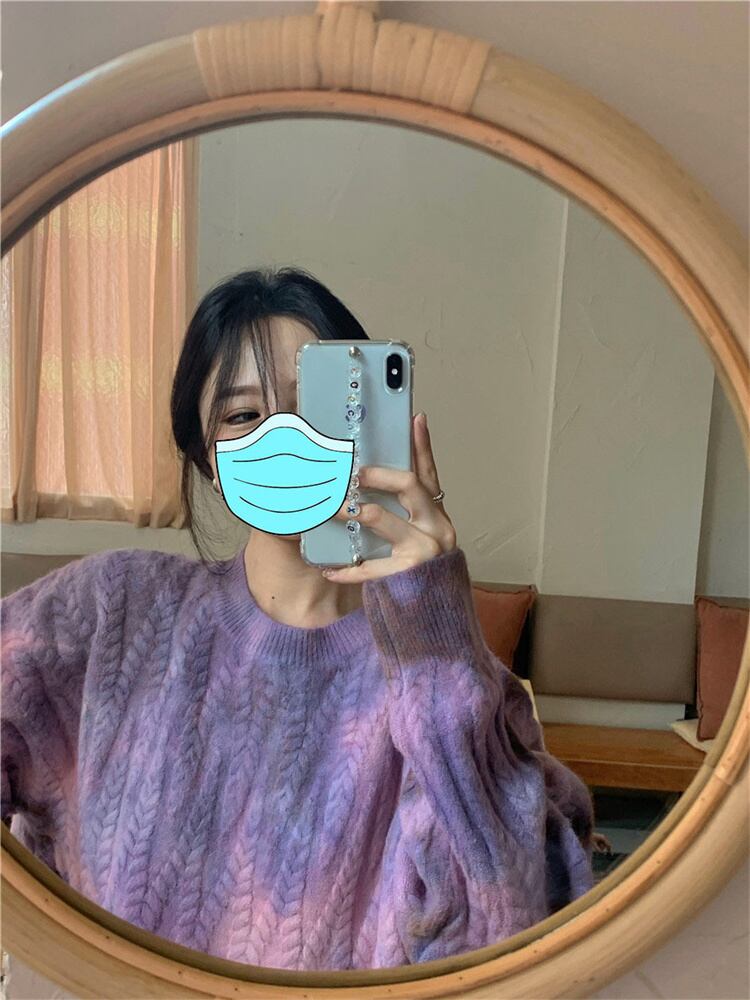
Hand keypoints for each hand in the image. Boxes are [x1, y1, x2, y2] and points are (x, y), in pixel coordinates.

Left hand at [322, 411, 456, 581]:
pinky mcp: (408, 575)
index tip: (413, 418)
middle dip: (376, 473)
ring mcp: (425, 551)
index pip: (429, 473)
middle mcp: (437, 528)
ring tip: (327, 508)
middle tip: (350, 471)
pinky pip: (369, 566)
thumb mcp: (417, 539)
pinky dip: (347, 568)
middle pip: (408, 484)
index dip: (422, 445)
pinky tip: (329, 569)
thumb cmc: (417, 575)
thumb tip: (371, 484)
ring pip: (380, 516)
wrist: (434, 620)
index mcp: (437, 516)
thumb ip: (402, 514)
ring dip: (349, 510)